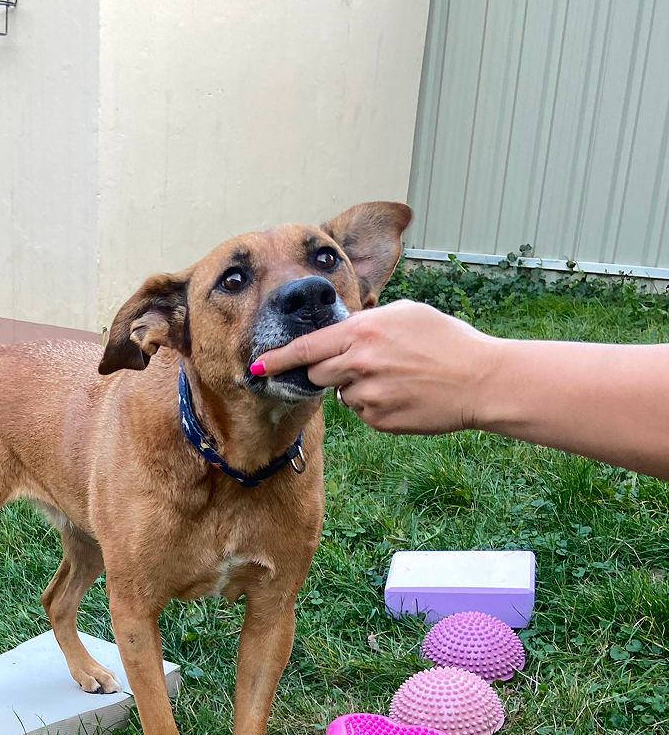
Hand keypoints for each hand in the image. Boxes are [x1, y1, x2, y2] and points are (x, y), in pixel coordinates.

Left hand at [250, 300, 500, 434]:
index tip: (255, 366)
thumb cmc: (446, 340)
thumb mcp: (405, 314)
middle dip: (327, 371)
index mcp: (361, 333)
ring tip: (397, 377)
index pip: (305, 348)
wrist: (480, 380)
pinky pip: (362, 412)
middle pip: (317, 374)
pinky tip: (404, 395)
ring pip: (342, 394)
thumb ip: (365, 322)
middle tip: (360, 365)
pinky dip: (376, 404)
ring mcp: (367, 397)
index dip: (277, 360)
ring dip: (357, 387)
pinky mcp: (378, 420)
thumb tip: (341, 330)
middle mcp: (358, 365)